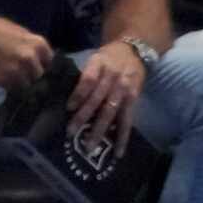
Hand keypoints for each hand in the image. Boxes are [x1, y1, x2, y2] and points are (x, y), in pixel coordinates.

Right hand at [0, 11, 52, 89]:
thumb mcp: (18, 32)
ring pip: (27, 85)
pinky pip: (13, 88)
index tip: (35, 66)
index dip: (41, 65)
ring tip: (9, 73)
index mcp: (38, 44)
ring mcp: (19, 72)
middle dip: (31, 75)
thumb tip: (41, 59)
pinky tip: (1, 74)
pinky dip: (9, 85)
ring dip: (20, 82)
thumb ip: (32, 46)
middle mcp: (31, 59)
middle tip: (19, 69)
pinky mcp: (6, 81)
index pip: (50, 63)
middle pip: (39, 76)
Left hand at [67, 42, 145, 157]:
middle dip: (83, 117)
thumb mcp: (94, 58)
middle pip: (96, 99)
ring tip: (89, 146)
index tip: (68, 108)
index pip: (88, 80)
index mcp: (99, 63)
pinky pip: (127, 120)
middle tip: (71, 133)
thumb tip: (70, 100)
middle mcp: (112, 77)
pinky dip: (122, 136)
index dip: (78, 94)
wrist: (133, 51)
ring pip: (110, 112)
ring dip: (99, 130)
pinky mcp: (133, 100)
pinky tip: (117, 151)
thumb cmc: (108, 57)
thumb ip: (85, 75)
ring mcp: (123, 90)